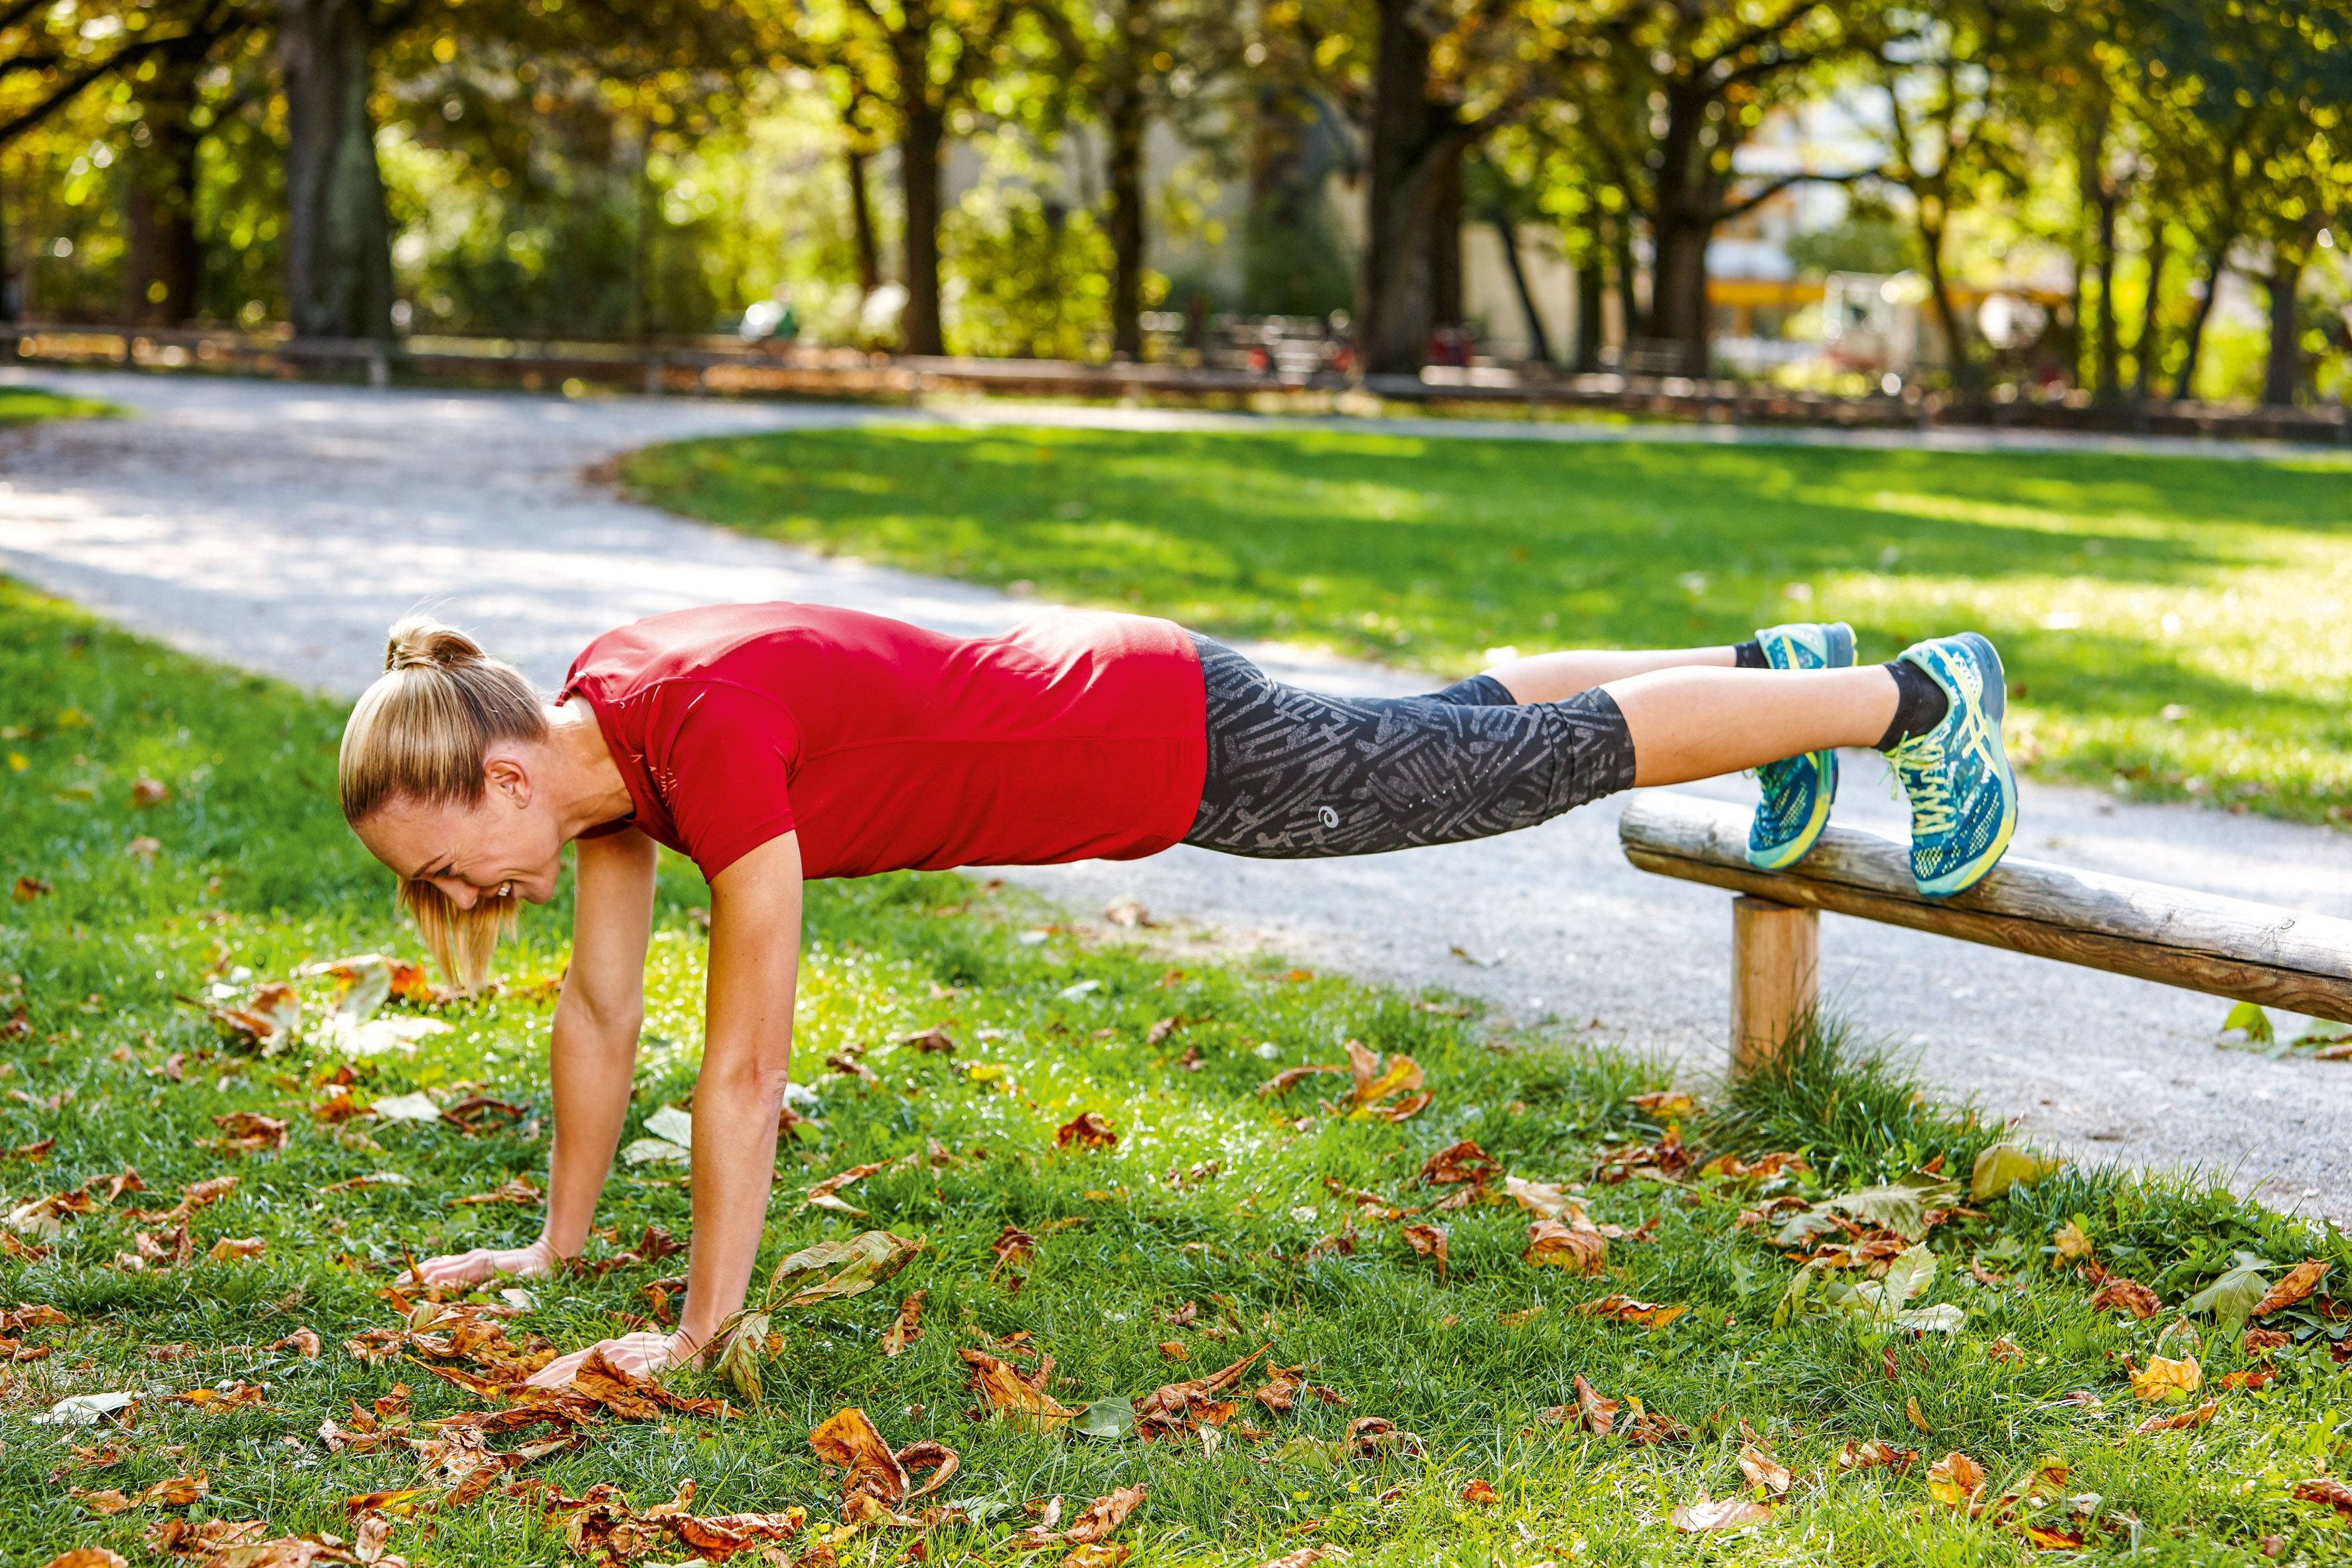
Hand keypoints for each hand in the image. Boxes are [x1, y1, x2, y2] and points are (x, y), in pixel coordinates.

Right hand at [402, 1235, 557, 1288]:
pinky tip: (424, 1276)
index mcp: (478, 1267)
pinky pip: (450, 1264)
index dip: (423, 1288)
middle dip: (414, 1280)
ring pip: (439, 1264)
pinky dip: (433, 1269)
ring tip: (401, 1284)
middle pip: (435, 1269)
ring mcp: (474, 1258)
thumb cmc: (536, 1275)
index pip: (442, 1278)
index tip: (405, 1298)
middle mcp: (473, 1259)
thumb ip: (493, 1293)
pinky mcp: (478, 1259)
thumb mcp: (516, 1287)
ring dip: (420, 1274)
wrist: (550, 1256)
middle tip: (393, 1293)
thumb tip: (475, 1304)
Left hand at [526, 1329, 699, 1389]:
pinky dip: (584, 1392)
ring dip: (556, 1388)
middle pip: (567, 1368)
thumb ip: (609, 1362)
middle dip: (542, 1383)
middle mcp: (607, 1353)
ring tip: (534, 1399)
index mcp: (605, 1349)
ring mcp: (618, 1362)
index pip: (567, 1362)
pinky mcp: (631, 1372)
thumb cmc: (660, 1352)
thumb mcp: (630, 1352)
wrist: (689, 1345)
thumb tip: (587, 1374)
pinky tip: (570, 1400)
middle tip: (519, 1395)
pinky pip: (604, 1386)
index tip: (524, 1387)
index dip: (544, 1374)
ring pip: (580, 1376)